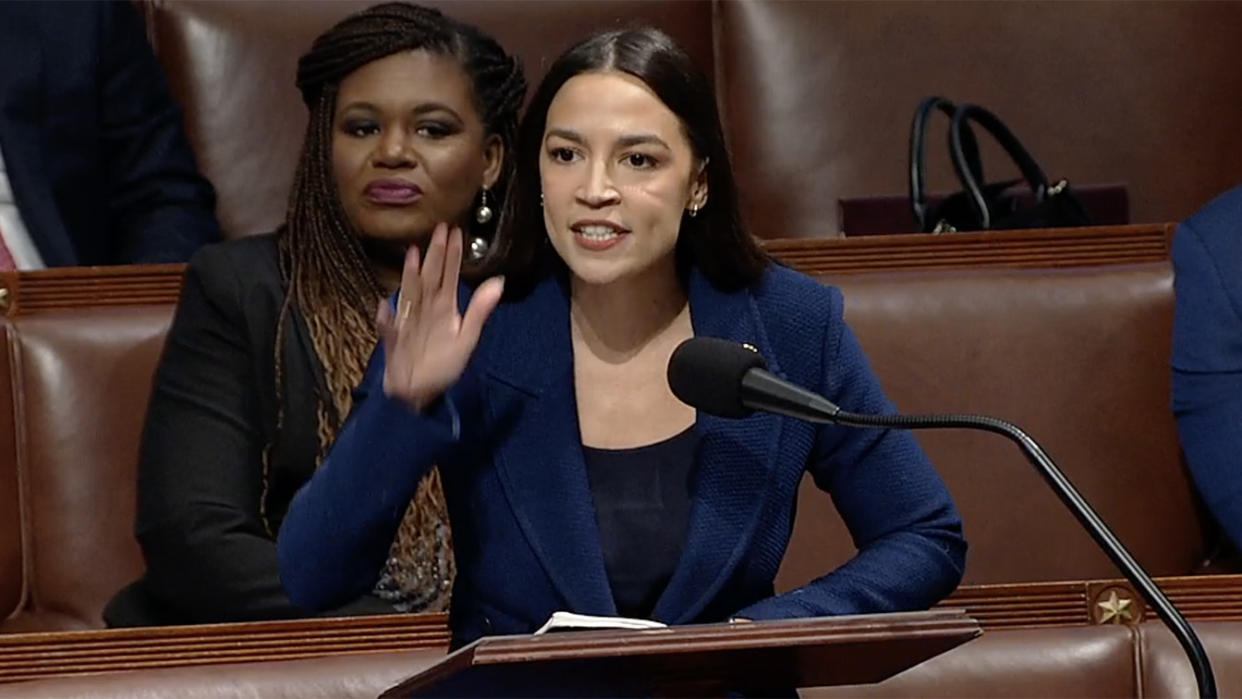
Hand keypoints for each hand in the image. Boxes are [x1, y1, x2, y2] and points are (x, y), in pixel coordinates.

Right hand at [376, 223, 503, 410]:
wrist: (420, 393)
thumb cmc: (443, 366)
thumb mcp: (467, 339)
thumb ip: (479, 311)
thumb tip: (499, 282)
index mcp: (445, 308)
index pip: (449, 276)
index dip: (452, 255)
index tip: (456, 232)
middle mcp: (426, 310)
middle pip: (430, 277)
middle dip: (435, 253)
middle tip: (439, 228)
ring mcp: (409, 322)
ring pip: (409, 294)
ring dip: (410, 276)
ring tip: (413, 255)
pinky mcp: (395, 340)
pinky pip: (390, 330)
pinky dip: (387, 321)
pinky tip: (385, 307)